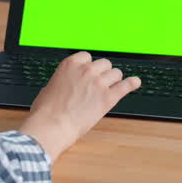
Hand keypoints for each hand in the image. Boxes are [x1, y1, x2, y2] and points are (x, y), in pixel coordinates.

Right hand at [19, 51, 140, 161]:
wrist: (52, 126)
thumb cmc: (46, 111)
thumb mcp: (49, 87)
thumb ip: (63, 80)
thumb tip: (66, 84)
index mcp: (71, 65)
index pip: (87, 56)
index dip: (89, 66)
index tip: (90, 72)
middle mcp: (87, 71)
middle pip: (105, 63)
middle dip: (103, 72)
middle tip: (100, 83)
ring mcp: (99, 83)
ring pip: (116, 73)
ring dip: (114, 80)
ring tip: (112, 87)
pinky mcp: (108, 98)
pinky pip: (126, 86)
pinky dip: (132, 84)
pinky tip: (135, 83)